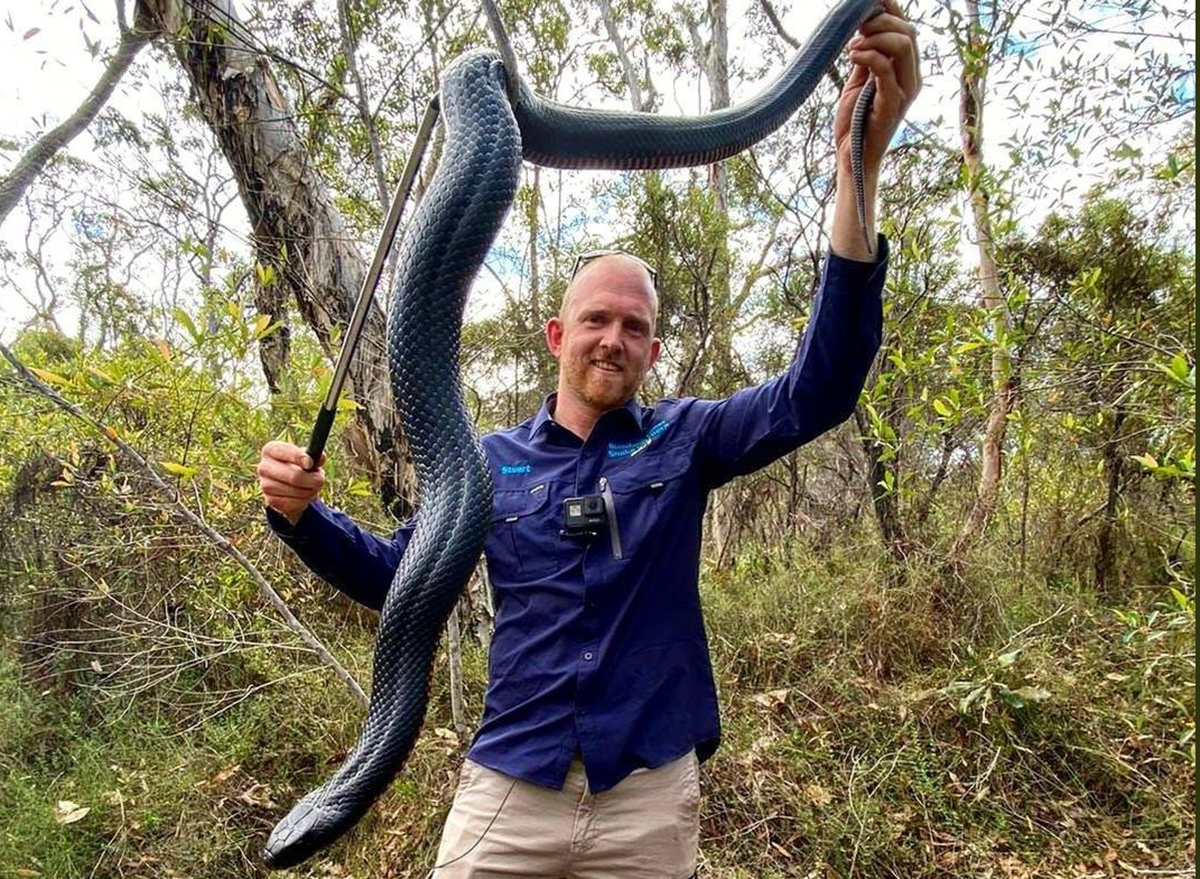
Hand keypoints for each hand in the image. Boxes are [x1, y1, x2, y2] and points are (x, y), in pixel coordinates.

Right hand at [257, 441, 326, 525]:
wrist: (287, 486)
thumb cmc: (298, 466)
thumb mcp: (306, 456)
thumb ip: (314, 454)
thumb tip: (320, 458)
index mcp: (270, 450)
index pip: (284, 451)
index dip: (299, 457)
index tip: (310, 463)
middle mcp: (264, 467)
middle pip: (294, 476)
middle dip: (313, 479)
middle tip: (320, 479)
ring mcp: (265, 485)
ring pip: (298, 491)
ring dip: (311, 490)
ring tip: (312, 486)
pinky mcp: (271, 501)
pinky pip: (296, 503)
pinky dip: (305, 500)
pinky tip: (304, 495)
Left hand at [833, 0, 920, 180]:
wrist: (852, 157)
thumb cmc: (855, 122)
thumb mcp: (858, 82)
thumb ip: (866, 57)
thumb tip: (862, 27)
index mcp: (907, 70)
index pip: (906, 29)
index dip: (891, 9)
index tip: (868, 1)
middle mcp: (912, 78)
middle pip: (908, 31)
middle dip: (881, 21)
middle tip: (856, 28)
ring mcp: (905, 91)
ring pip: (902, 45)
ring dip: (874, 37)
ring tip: (852, 46)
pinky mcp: (892, 104)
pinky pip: (885, 69)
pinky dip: (868, 56)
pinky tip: (852, 56)